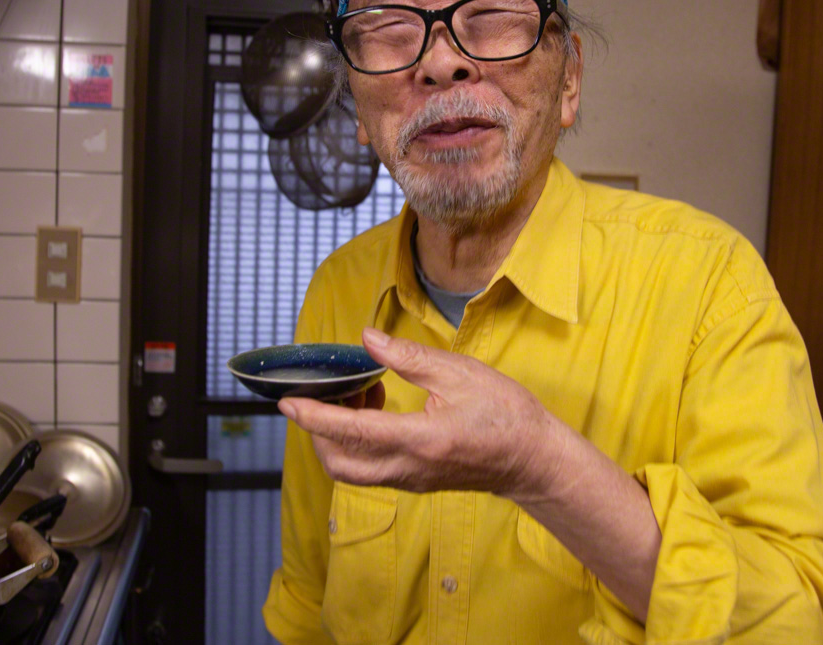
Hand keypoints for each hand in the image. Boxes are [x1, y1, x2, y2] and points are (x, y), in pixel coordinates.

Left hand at [278, 327, 568, 496]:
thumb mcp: (461, 373)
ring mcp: (411, 480)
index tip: (288, 403)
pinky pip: (371, 468)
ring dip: (338, 436)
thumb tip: (368, 339)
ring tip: (360, 392)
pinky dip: (358, 442)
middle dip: (319, 429)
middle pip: (339, 462)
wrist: (534, 460)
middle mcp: (409, 467)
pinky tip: (377, 407)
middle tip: (329, 389)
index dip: (315, 417)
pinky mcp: (415, 481)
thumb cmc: (506, 415)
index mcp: (420, 439)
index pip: (353, 432)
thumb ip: (409, 358)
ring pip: (352, 469)